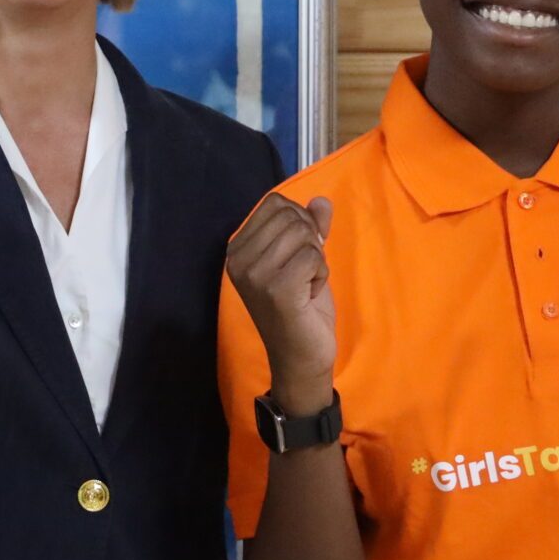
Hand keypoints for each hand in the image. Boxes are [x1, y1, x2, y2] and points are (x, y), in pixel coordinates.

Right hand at [227, 194, 337, 408]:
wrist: (300, 358)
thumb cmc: (301, 309)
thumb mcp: (306, 260)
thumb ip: (310, 228)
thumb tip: (321, 201)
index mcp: (237, 249)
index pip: (275, 203)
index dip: (299, 220)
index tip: (299, 252)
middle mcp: (238, 259)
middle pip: (290, 216)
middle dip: (310, 239)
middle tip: (304, 272)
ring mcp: (254, 274)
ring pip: (304, 234)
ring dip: (316, 258)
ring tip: (305, 284)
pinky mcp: (276, 289)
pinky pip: (313, 256)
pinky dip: (321, 274)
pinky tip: (309, 295)